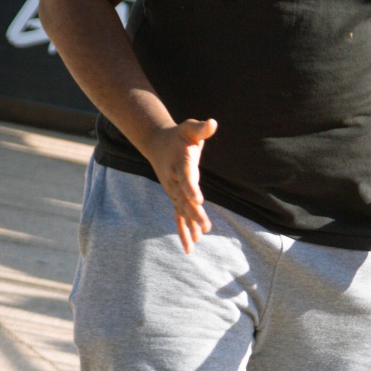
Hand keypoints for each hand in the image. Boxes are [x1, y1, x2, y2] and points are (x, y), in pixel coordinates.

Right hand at [145, 117, 217, 252]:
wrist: (158, 144)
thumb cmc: (179, 136)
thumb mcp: (189, 128)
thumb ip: (201, 128)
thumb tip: (213, 123)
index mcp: (179, 163)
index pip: (186, 177)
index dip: (192, 189)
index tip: (198, 200)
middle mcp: (174, 180)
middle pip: (184, 198)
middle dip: (194, 213)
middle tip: (205, 227)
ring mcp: (173, 190)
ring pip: (181, 210)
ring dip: (190, 225)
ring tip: (198, 240)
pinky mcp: (175, 198)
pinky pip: (178, 216)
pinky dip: (184, 231)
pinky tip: (190, 247)